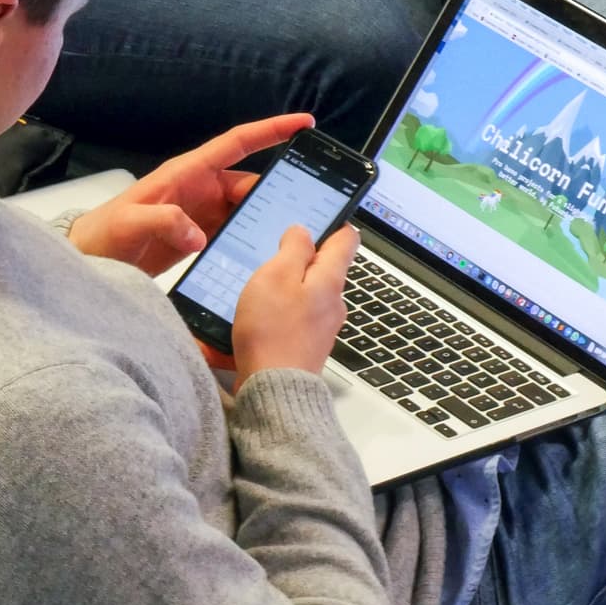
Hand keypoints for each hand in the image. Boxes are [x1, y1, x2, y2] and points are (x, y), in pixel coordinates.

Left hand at [67, 113, 313, 274]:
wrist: (90, 262)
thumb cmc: (102, 235)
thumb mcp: (127, 223)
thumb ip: (161, 221)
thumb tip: (198, 233)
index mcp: (187, 173)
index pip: (237, 143)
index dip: (271, 130)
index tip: (303, 124)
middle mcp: (201, 189)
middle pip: (250, 183)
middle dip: (276, 192)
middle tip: (301, 210)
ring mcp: (203, 212)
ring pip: (247, 209)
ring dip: (264, 219)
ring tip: (287, 236)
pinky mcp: (203, 235)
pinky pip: (236, 231)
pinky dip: (251, 238)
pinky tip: (264, 252)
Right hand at [231, 224, 359, 386]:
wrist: (274, 389)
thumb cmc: (273, 333)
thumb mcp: (276, 276)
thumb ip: (293, 249)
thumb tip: (304, 232)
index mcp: (331, 280)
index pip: (346, 240)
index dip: (335, 223)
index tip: (320, 215)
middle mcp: (334, 303)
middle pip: (325, 268)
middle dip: (304, 257)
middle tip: (276, 249)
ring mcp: (323, 326)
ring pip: (309, 293)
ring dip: (288, 286)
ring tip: (260, 284)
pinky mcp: (307, 345)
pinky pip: (296, 317)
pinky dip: (280, 311)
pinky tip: (259, 315)